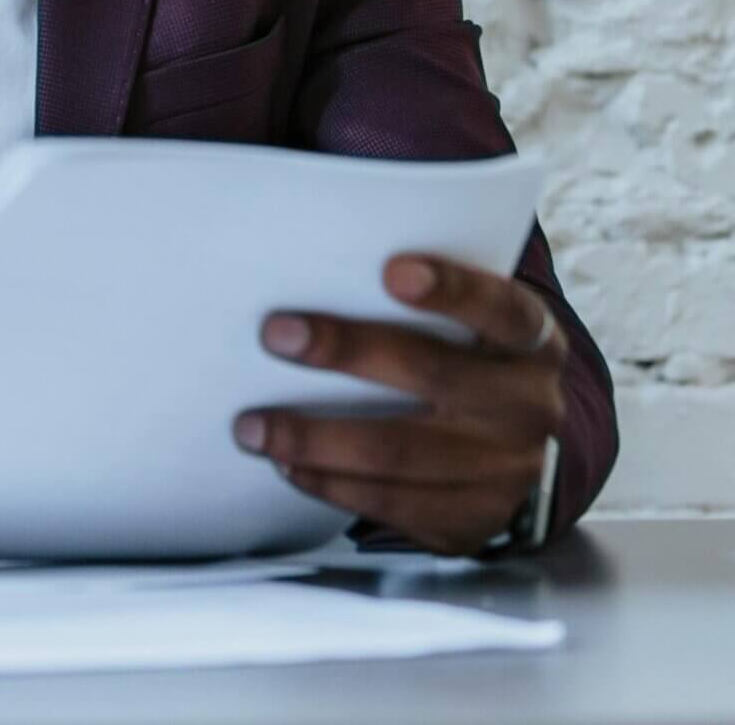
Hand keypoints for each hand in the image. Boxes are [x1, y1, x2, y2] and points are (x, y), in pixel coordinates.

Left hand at [234, 253, 565, 554]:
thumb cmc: (465, 366)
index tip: (392, 272)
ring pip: (398, 451)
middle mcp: (529, 405)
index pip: (503, 310)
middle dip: (347, 350)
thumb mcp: (472, 332)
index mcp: (533, 344)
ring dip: (314, 437)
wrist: (513, 455)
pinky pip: (391, 503)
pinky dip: (329, 483)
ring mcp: (506, 469)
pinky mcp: (473, 519)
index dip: (453, 290)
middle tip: (276, 334)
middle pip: (433, 373)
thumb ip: (424, 307)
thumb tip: (311, 267)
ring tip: (253, 426)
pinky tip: (287, 465)